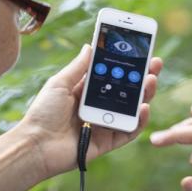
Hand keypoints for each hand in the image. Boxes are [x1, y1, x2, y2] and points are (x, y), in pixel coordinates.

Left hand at [18, 44, 163, 178]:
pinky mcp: (108, 142)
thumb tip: (90, 46)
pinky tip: (144, 108)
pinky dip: (139, 121)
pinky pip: (129, 131)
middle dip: (143, 77)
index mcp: (86, 92)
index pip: (112, 75)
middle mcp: (98, 107)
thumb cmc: (43, 113)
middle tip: (155, 64)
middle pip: (126, 90)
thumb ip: (78, 67)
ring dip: (145, 95)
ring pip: (131, 109)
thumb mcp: (59, 84)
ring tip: (152, 81)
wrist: (36, 145)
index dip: (126, 64)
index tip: (140, 51)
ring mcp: (104, 124)